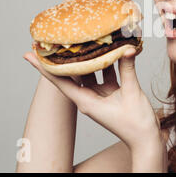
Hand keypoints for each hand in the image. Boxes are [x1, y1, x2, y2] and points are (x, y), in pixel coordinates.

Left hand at [22, 48, 162, 151]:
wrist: (146, 139)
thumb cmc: (135, 124)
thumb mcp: (131, 94)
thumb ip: (127, 69)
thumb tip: (127, 48)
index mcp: (86, 102)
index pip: (59, 82)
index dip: (44, 68)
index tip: (30, 54)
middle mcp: (89, 97)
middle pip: (71, 73)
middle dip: (64, 57)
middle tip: (54, 38)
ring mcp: (99, 94)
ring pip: (89, 70)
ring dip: (88, 56)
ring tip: (83, 37)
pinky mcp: (111, 92)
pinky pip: (105, 73)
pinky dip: (108, 61)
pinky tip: (110, 47)